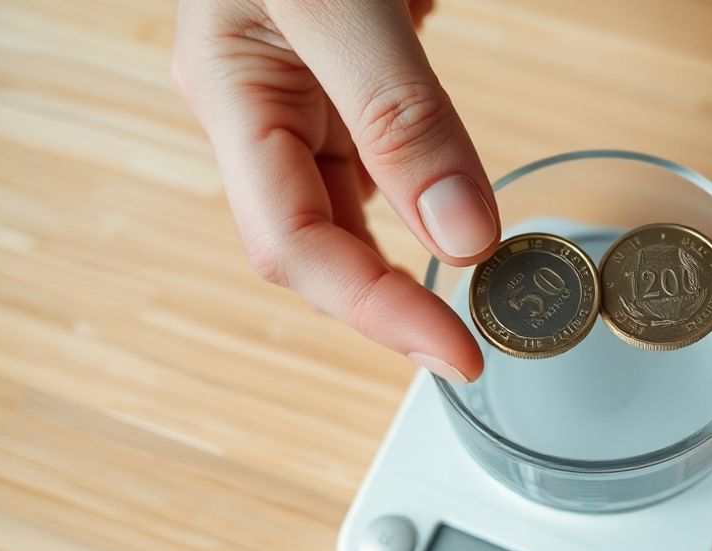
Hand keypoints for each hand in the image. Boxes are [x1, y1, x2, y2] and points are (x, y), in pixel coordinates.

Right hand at [172, 0, 495, 382]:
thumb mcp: (338, 3)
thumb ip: (399, 113)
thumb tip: (461, 237)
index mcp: (232, 94)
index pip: (295, 245)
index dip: (376, 312)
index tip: (457, 354)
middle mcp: (261, 105)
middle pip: (320, 242)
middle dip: (391, 301)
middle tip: (474, 344)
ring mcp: (303, 87)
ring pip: (355, 203)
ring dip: (412, 253)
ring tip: (479, 292)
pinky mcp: (350, 65)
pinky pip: (383, 152)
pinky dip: (425, 190)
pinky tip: (454, 209)